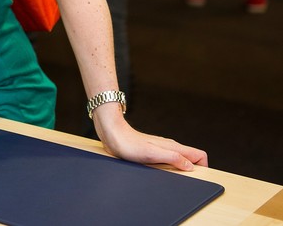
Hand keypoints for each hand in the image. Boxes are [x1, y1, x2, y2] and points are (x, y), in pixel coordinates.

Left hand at [93, 106, 207, 170]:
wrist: (112, 134)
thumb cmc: (129, 143)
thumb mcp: (153, 154)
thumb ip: (173, 158)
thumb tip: (190, 166)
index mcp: (173, 147)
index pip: (199, 155)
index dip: (202, 166)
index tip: (196, 177)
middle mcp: (169, 147)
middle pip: (191, 159)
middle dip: (192, 171)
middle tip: (183, 181)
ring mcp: (161, 149)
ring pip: (179, 160)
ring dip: (180, 170)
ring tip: (171, 178)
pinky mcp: (152, 152)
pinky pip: (167, 161)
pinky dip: (168, 168)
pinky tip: (159, 172)